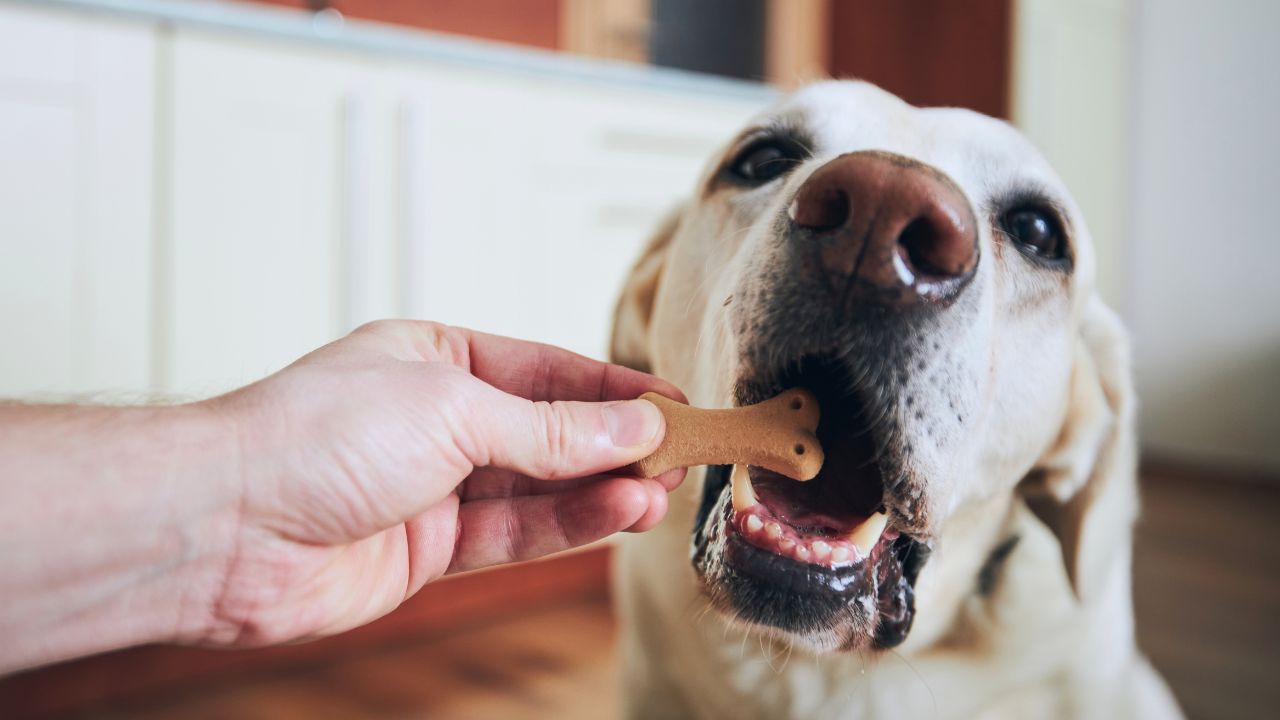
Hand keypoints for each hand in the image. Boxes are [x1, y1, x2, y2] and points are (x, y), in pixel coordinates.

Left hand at [203, 320, 685, 646]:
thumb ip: (551, 427)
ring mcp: (434, 486)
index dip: (615, 389)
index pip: (548, 371)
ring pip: (540, 486)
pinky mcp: (429, 548)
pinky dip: (568, 525)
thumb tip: (632, 425)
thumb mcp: (454, 409)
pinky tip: (616, 513)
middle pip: (549, 430)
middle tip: (682, 454)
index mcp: (437, 358)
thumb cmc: (313, 437)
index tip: (674, 403)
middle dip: (616, 443)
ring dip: (602, 489)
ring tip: (660, 490)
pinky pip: (515, 532)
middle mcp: (438, 419)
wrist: (226, 526)